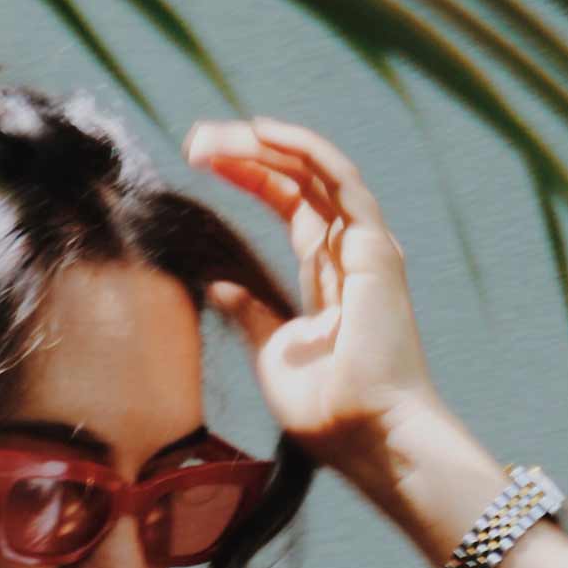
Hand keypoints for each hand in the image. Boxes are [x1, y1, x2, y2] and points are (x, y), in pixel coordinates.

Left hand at [184, 115, 440, 472]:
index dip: (250, 177)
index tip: (201, 163)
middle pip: (298, 181)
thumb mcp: (273, 355)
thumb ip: (251, 315)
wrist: (367, 435)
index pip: (290, 206)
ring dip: (263, 145)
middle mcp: (349, 254)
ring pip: (314, 171)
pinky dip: (301, 148)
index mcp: (328, 278)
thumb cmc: (327, 413)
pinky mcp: (373, 245)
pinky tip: (260, 132)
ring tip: (211, 137)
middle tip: (194, 140)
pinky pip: (337, 177)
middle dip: (247, 154)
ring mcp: (365, 246)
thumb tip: (219, 286)